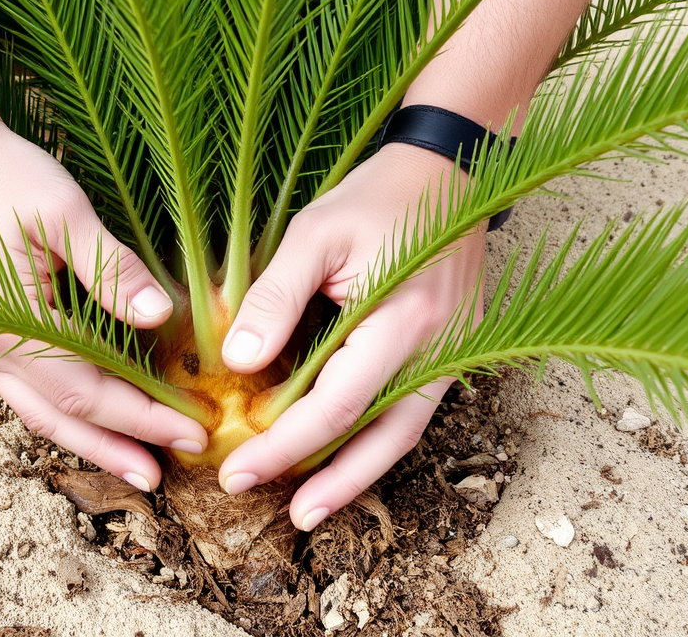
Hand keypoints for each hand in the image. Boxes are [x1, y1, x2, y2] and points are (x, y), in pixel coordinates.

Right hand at [0, 109, 208, 491]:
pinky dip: (63, 406)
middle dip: (115, 448)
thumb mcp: (65, 212)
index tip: (194, 431)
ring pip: (37, 408)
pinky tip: (91, 412)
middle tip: (163, 478)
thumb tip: (160, 318)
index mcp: (9, 323)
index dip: (144, 416)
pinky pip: (23, 385)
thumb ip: (112, 269)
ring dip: (88, 436)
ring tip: (133, 461)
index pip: (90, 389)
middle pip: (60, 417)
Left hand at [218, 143, 484, 528]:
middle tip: (285, 517)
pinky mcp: (450, 352)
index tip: (234, 470)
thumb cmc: (377, 195)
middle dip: (331, 483)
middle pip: (384, 439)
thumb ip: (275, 297)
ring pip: (404, 433)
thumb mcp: (314, 232)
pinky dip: (375, 439)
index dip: (283, 446)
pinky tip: (342, 457)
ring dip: (359, 475)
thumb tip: (237, 364)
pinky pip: (411, 409)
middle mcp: (438, 350)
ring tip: (313, 508)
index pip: (335, 406)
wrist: (449, 171)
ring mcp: (452, 355)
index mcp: (403, 320)